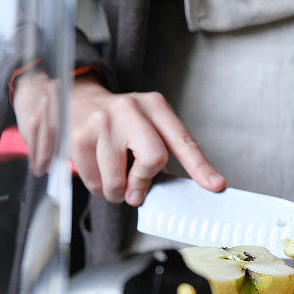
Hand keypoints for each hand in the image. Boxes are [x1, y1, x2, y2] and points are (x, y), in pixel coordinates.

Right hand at [14, 70, 225, 204]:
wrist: (78, 101)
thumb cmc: (121, 125)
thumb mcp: (147, 129)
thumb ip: (162, 158)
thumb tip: (173, 192)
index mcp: (155, 107)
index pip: (183, 141)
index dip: (200, 167)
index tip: (216, 185)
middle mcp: (131, 109)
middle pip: (153, 159)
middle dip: (144, 182)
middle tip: (135, 190)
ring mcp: (103, 121)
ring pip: (118, 181)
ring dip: (117, 192)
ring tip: (114, 177)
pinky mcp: (79, 136)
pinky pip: (94, 183)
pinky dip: (98, 188)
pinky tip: (97, 171)